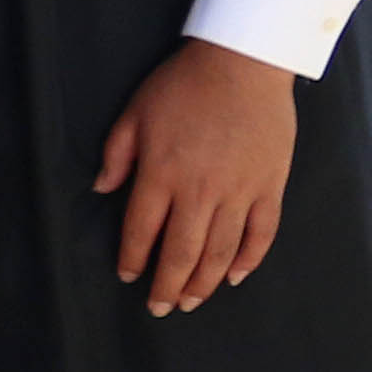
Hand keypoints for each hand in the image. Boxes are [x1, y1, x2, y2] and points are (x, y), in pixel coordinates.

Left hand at [95, 36, 296, 314]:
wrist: (242, 63)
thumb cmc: (183, 85)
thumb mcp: (134, 113)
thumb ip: (116, 155)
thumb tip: (101, 190)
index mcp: (162, 173)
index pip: (142, 230)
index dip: (134, 259)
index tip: (129, 277)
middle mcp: (200, 190)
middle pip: (182, 251)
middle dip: (168, 285)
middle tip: (161, 308)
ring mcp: (239, 191)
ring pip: (221, 251)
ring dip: (204, 282)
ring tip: (191, 301)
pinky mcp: (270, 186)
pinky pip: (261, 234)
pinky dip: (249, 260)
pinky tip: (235, 277)